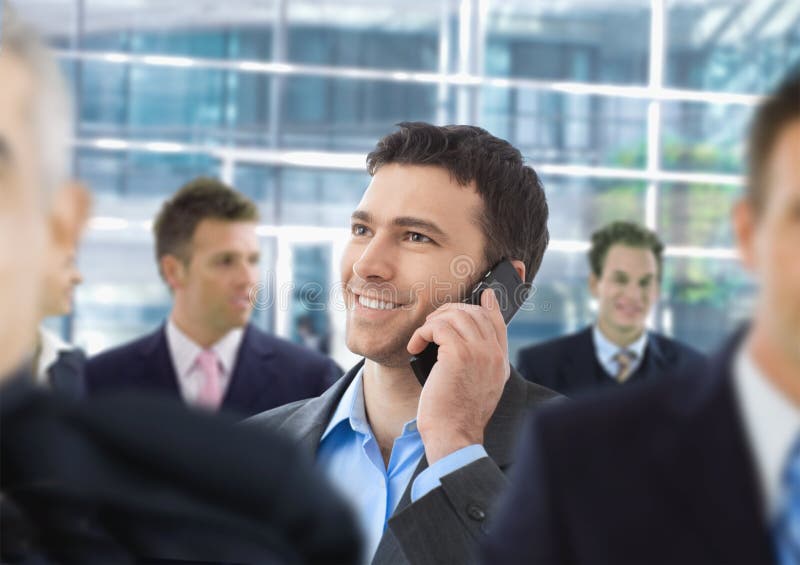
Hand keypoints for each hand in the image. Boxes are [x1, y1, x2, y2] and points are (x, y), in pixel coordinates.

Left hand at [407, 289, 509, 464]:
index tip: (485, 294)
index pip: (498, 323)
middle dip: (449, 312)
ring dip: (434, 322)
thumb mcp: (476, 388)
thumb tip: (458, 341)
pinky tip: (415, 346)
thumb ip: (476, 363)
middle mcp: (493, 354)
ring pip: (456, 315)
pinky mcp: (458, 354)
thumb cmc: (456, 416)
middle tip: (431, 324)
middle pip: (474, 313)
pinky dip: (422, 333)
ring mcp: (479, 352)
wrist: (454, 436)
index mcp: (500, 363)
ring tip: (422, 337)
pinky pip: (438, 327)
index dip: (489, 306)